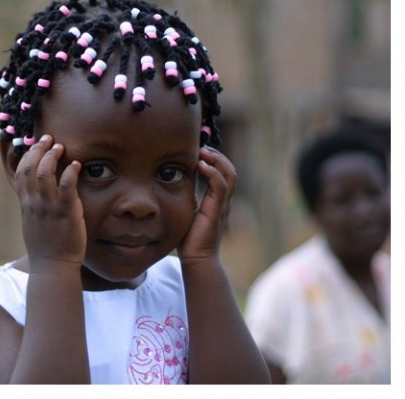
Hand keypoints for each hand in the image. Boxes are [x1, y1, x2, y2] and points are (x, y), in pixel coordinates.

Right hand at [14, 135, 85, 272]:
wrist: (53, 267)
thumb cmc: (46, 247)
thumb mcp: (32, 223)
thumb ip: (33, 205)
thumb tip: (38, 191)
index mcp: (26, 205)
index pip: (21, 173)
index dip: (27, 155)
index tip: (36, 145)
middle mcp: (34, 203)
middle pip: (30, 168)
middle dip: (38, 149)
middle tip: (49, 139)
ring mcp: (49, 208)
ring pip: (45, 173)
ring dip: (53, 156)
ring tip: (61, 147)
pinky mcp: (66, 213)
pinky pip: (67, 187)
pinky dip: (71, 172)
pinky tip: (77, 165)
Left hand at [177, 146, 236, 262]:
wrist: (196, 259)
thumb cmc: (190, 237)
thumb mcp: (188, 209)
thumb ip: (188, 194)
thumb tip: (175, 178)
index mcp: (217, 199)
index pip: (223, 171)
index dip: (214, 158)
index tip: (198, 149)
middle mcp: (223, 200)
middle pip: (230, 169)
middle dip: (217, 154)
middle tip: (201, 146)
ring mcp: (222, 205)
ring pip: (229, 174)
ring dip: (217, 159)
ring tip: (202, 151)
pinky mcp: (216, 211)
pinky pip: (220, 187)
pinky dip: (213, 173)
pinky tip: (201, 166)